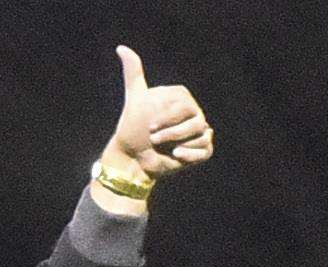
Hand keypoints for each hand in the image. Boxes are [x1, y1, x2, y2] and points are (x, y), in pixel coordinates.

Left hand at [101, 46, 213, 183]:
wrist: (133, 158)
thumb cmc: (133, 129)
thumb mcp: (134, 99)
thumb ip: (134, 74)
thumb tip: (121, 48)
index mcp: (182, 100)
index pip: (185, 104)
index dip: (167, 117)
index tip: (150, 126)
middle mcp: (193, 114)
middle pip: (195, 120)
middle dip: (172, 132)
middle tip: (154, 138)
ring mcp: (198, 133)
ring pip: (201, 135)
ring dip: (178, 143)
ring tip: (165, 148)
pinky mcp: (200, 151)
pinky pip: (205, 150)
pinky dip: (190, 155)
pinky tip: (176, 156)